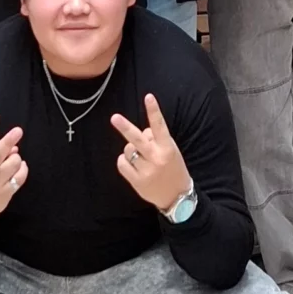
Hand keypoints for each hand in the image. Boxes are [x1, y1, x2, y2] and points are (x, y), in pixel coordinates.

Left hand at [111, 93, 191, 215]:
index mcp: (167, 148)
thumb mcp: (171, 151)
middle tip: (114, 117)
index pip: (159, 126)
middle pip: (137, 139)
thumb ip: (157, 139)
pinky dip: (124, 161)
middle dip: (125, 127)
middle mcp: (156, 158)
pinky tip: (133, 165)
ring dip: (130, 150)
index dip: (153, 111)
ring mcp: (146, 171)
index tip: (148, 96)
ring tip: (140, 157)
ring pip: (128, 150)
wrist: (177, 197)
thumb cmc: (173, 168)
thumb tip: (142, 131)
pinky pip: (122, 163)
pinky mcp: (137, 182)